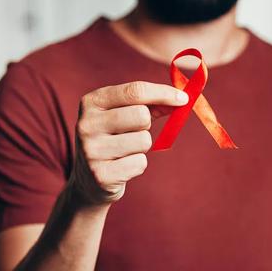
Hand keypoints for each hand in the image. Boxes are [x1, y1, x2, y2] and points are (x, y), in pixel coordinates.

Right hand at [69, 81, 188, 204]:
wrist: (88, 180)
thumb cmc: (113, 138)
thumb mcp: (124, 114)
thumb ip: (150, 104)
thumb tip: (181, 99)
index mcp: (92, 102)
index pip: (135, 91)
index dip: (163, 93)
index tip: (184, 98)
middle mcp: (86, 124)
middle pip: (141, 115)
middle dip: (147, 124)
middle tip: (134, 132)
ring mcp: (91, 150)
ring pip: (143, 140)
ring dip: (142, 146)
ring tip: (124, 151)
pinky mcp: (100, 175)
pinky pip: (140, 163)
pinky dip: (137, 164)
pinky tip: (121, 166)